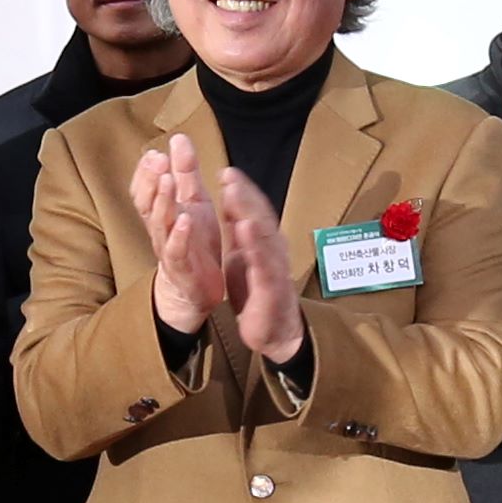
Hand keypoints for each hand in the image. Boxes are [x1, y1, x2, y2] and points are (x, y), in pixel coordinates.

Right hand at [131, 130, 232, 337]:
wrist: (199, 288)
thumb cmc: (195, 241)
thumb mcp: (194, 201)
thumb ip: (185, 172)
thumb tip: (178, 138)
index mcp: (162, 212)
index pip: (144, 189)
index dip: (146, 172)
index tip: (154, 152)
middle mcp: (160, 229)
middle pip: (147, 202)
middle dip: (151, 180)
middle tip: (157, 160)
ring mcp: (169, 248)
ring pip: (159, 224)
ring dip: (162, 201)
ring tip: (168, 181)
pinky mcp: (183, 268)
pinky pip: (176, 250)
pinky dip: (180, 235)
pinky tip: (186, 219)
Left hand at [215, 168, 299, 357]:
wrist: (274, 330)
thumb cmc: (258, 290)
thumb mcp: (243, 254)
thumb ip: (239, 228)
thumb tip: (232, 199)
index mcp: (263, 241)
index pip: (254, 210)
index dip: (241, 190)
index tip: (226, 172)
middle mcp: (273, 249)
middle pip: (260, 216)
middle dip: (244, 194)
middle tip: (229, 175)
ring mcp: (274, 267)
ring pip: (263, 234)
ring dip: (249, 212)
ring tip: (233, 194)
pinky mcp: (270, 287)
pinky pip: (263, 263)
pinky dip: (254, 245)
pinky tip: (244, 231)